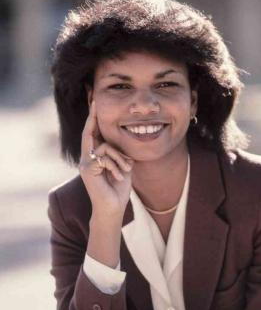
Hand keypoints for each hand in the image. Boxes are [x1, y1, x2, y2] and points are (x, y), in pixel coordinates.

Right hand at [79, 100, 133, 215]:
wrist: (112, 208)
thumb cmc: (118, 188)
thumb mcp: (121, 165)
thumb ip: (117, 153)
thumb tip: (118, 140)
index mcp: (94, 156)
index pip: (94, 134)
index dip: (94, 119)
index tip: (95, 104)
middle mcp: (86, 158)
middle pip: (90, 133)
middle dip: (93, 117)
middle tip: (95, 101)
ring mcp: (85, 163)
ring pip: (106, 147)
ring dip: (121, 158)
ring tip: (126, 170)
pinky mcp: (87, 168)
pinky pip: (105, 156)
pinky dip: (116, 165)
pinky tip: (119, 176)